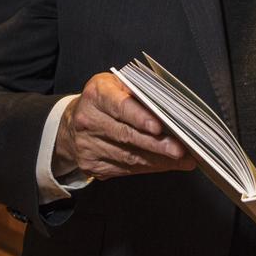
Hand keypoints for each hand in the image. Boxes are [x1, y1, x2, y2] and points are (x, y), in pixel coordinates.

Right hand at [52, 72, 195, 179]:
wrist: (72, 123)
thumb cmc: (104, 100)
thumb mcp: (118, 86)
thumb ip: (140, 93)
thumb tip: (172, 109)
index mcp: (96, 95)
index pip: (120, 106)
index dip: (140, 117)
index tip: (159, 127)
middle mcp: (88, 120)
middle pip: (127, 135)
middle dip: (157, 144)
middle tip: (181, 149)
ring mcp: (87, 146)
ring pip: (129, 157)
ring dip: (159, 160)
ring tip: (183, 159)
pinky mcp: (91, 165)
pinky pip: (125, 169)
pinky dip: (149, 167)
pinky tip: (166, 164)